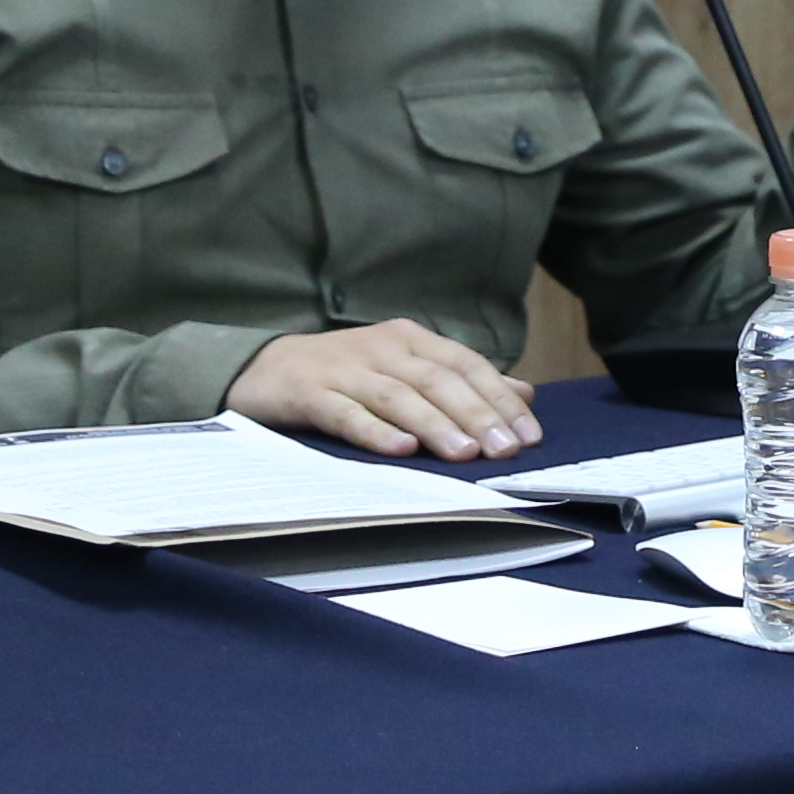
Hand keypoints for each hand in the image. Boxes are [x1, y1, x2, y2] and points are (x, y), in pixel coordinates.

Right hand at [230, 319, 538, 461]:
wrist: (265, 368)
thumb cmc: (347, 375)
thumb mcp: (406, 368)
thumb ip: (461, 380)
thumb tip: (522, 394)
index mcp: (410, 339)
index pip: (465, 364)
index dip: (498, 398)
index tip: (528, 434)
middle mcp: (382, 348)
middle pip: (437, 380)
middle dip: (475, 415)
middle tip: (505, 449)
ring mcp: (344, 369)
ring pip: (398, 396)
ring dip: (435, 424)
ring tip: (466, 454)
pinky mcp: (310, 393)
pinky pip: (346, 413)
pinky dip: (375, 430)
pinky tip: (400, 449)